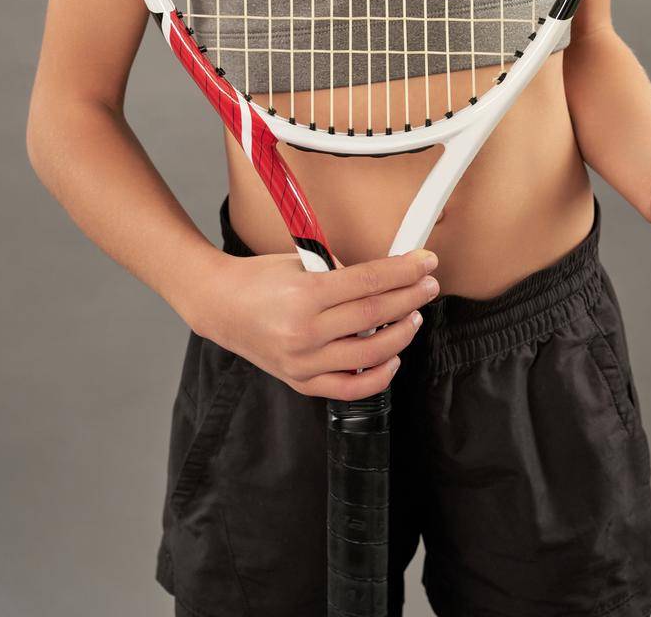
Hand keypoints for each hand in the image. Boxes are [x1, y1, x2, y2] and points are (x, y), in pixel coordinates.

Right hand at [190, 247, 440, 397]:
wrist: (221, 306)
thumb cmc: (261, 278)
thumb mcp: (301, 261)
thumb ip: (342, 272)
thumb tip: (386, 277)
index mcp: (305, 295)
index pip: (370, 282)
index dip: (405, 271)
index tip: (426, 262)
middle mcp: (305, 333)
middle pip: (375, 316)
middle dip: (411, 297)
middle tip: (429, 285)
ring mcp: (303, 363)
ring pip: (370, 355)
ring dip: (402, 334)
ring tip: (413, 316)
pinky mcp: (301, 382)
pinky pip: (350, 388)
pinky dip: (378, 375)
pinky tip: (393, 357)